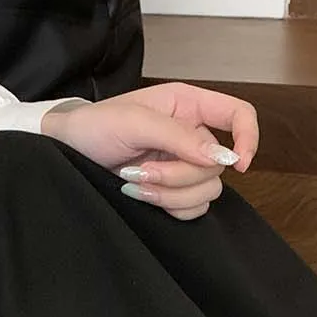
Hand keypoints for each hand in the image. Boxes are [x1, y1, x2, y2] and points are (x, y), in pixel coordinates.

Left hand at [41, 82, 259, 219]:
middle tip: (140, 172)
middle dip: (180, 176)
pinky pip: (193, 210)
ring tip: (135, 183)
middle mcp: (192, 136)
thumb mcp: (134, 122)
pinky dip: (171, 208)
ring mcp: (184, 166)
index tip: (239, 164)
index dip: (248, 138)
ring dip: (171, 195)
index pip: (238, 114)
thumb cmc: (96, 126)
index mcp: (188, 106)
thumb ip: (178, 137)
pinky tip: (143, 197)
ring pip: (206, 192)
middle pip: (217, 167)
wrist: (69, 152)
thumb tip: (222, 157)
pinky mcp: (174, 192)